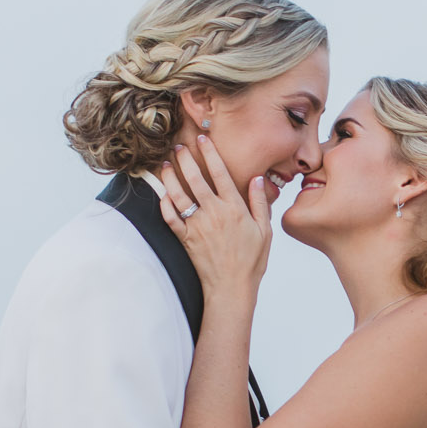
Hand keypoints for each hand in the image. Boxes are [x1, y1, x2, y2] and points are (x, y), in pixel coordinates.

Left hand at [156, 136, 271, 301]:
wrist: (231, 288)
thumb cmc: (251, 262)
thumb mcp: (265, 231)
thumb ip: (260, 203)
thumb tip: (257, 179)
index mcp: (234, 208)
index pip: (220, 173)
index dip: (210, 153)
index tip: (202, 138)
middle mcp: (213, 213)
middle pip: (195, 178)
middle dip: (185, 159)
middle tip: (178, 146)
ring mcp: (197, 226)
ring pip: (178, 194)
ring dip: (170, 177)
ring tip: (165, 164)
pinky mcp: (185, 239)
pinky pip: (170, 217)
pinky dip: (164, 204)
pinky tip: (161, 193)